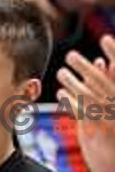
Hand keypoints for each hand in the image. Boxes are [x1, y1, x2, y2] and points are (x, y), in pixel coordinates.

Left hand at [57, 36, 114, 171]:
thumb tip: (102, 61)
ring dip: (74, 82)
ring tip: (62, 73)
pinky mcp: (101, 133)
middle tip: (71, 55)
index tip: (106, 38)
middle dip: (87, 67)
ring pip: (91, 96)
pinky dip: (71, 101)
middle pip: (105, 83)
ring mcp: (114, 120)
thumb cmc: (114, 128)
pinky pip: (84, 113)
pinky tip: (62, 93)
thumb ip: (110, 82)